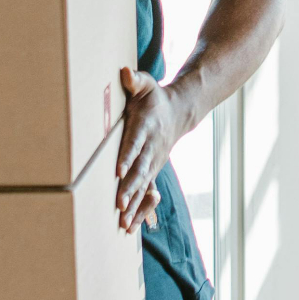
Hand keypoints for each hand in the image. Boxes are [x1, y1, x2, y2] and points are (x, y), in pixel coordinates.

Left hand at [115, 67, 184, 232]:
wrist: (180, 113)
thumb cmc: (155, 97)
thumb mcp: (147, 84)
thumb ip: (135, 80)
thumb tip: (125, 72)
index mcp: (147, 126)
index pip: (136, 142)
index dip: (128, 156)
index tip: (118, 170)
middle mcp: (152, 148)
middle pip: (141, 169)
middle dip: (131, 188)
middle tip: (119, 203)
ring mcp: (154, 162)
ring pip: (144, 186)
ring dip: (134, 205)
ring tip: (123, 223)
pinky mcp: (152, 171)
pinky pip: (145, 193)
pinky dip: (138, 210)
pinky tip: (128, 228)